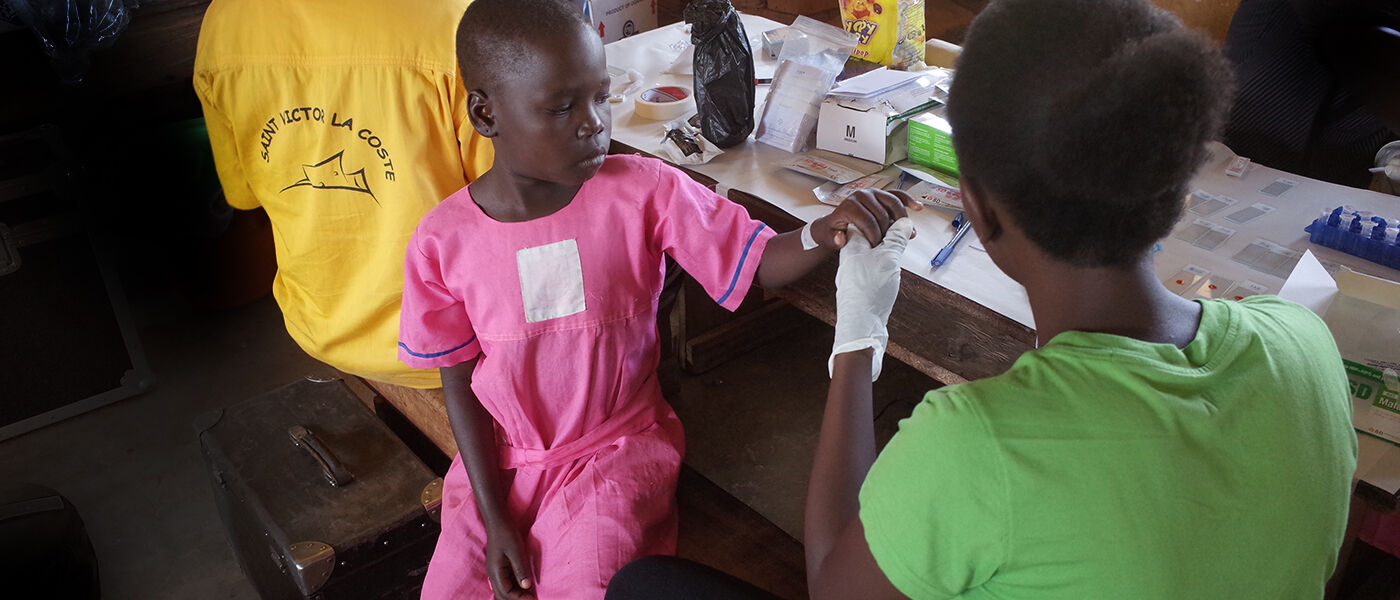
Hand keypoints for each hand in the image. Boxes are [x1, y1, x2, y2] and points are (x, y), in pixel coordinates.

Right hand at [484, 523, 535, 598]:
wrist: (498, 521)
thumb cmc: (507, 533)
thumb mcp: (516, 551)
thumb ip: (520, 570)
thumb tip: (526, 587)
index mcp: (496, 572)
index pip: (507, 593)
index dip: (520, 598)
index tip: (534, 599)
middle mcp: (493, 575)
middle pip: (503, 595)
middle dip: (517, 599)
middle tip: (533, 598)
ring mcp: (496, 571)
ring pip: (504, 590)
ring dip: (516, 594)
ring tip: (531, 595)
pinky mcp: (500, 567)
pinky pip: (506, 583)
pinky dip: (515, 587)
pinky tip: (526, 586)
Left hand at [811, 189, 919, 249]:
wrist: (834, 223)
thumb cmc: (833, 231)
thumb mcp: (829, 237)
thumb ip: (834, 239)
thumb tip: (840, 238)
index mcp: (849, 205)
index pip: (868, 220)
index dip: (874, 235)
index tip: (876, 247)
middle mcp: (861, 195)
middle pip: (882, 213)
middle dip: (889, 230)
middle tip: (891, 243)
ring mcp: (873, 193)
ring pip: (893, 203)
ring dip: (902, 218)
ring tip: (908, 232)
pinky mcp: (881, 194)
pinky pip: (898, 195)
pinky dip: (909, 200)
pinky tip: (918, 207)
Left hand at [830, 218, 913, 380]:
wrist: (860, 326)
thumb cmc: (870, 291)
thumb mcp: (888, 258)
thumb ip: (896, 238)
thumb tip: (904, 222)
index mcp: (852, 244)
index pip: (866, 219)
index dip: (884, 216)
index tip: (901, 217)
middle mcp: (851, 255)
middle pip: (872, 233)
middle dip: (890, 231)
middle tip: (907, 232)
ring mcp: (856, 270)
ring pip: (875, 250)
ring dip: (891, 247)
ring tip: (904, 249)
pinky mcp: (862, 283)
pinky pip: (876, 264)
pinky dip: (888, 262)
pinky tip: (895, 270)